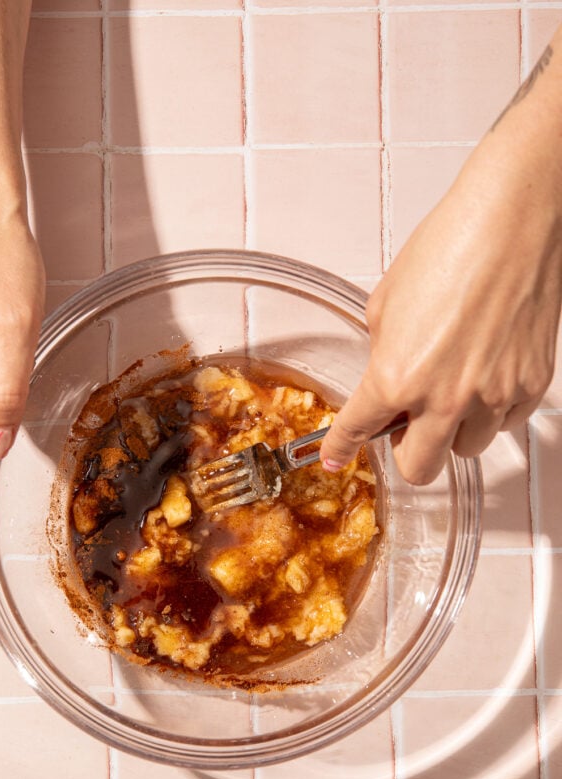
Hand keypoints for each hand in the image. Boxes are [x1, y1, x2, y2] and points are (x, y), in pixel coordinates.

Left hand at [320, 138, 561, 483]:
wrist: (509, 222)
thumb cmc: (449, 247)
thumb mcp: (385, 304)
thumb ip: (381, 353)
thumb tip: (384, 374)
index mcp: (397, 378)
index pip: (357, 431)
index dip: (340, 447)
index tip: (335, 455)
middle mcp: (444, 398)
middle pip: (419, 468)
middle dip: (406, 452)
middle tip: (404, 426)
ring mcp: (492, 396)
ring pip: (465, 450)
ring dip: (450, 432)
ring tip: (450, 393)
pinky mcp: (530, 385)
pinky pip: (505, 424)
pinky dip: (490, 412)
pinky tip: (483, 378)